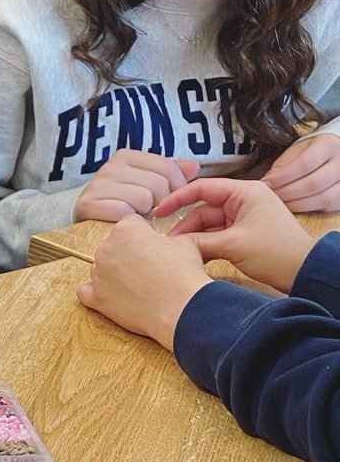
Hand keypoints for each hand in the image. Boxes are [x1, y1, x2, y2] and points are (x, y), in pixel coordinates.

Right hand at [73, 149, 199, 221]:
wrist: (88, 226)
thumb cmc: (123, 206)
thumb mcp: (148, 186)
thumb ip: (171, 175)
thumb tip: (194, 167)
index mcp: (126, 157)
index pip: (169, 169)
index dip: (177, 189)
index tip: (169, 203)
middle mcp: (109, 167)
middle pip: (158, 185)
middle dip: (160, 205)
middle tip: (151, 215)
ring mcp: (96, 185)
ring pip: (143, 199)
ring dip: (144, 216)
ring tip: (137, 219)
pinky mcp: (88, 204)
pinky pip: (124, 212)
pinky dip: (129, 223)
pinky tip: (125, 225)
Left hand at [76, 215, 211, 349]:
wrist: (183, 308)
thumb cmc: (185, 274)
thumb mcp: (185, 242)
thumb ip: (169, 235)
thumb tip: (165, 241)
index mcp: (125, 229)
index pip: (131, 224)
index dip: (146, 234)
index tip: (155, 247)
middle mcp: (106, 248)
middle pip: (114, 246)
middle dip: (129, 254)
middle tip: (149, 269)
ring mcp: (98, 273)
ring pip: (101, 268)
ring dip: (114, 274)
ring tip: (138, 286)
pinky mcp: (96, 297)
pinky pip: (85, 291)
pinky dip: (96, 292)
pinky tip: (112, 296)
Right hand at [157, 178, 315, 292]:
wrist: (304, 273)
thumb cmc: (275, 253)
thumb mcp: (233, 245)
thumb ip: (199, 241)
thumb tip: (173, 244)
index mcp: (244, 192)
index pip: (202, 188)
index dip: (177, 199)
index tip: (158, 212)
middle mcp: (243, 200)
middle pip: (203, 209)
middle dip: (186, 227)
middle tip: (167, 244)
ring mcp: (244, 217)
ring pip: (208, 225)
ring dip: (194, 238)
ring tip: (178, 253)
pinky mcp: (244, 233)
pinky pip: (217, 235)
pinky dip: (206, 245)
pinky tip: (193, 256)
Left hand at [261, 133, 339, 212]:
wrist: (334, 155)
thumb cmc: (309, 152)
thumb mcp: (296, 150)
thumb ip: (284, 165)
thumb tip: (269, 183)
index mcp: (328, 145)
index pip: (304, 164)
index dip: (282, 177)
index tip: (265, 183)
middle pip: (314, 183)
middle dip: (287, 192)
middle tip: (270, 196)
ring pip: (324, 198)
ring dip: (297, 204)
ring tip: (279, 203)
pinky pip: (328, 207)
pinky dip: (308, 209)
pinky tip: (293, 206)